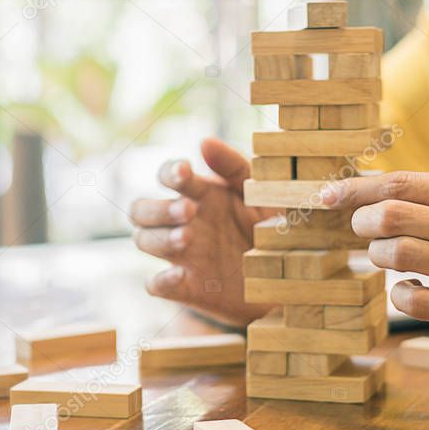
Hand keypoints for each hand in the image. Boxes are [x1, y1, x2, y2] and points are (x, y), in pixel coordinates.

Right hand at [130, 137, 277, 326]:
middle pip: (141, 210)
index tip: (185, 172)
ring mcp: (182, 255)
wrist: (287, 277)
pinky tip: (180, 274)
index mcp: (201, 194)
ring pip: (144, 241)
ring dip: (160, 237)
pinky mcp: (185, 287)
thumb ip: (234, 166)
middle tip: (188, 211)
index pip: (168, 176)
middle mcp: (184, 222)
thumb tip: (204, 141)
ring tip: (186, 238)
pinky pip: (155, 285)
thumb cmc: (270, 226)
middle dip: (158, 208)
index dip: (169, 172)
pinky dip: (161, 279)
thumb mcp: (260, 193)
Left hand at [320, 171, 428, 349]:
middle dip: (362, 226)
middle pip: (390, 216)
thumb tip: (378, 195)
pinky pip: (414, 301)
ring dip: (379, 260)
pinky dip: (400, 295)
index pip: (401, 183)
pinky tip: (412, 291)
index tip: (326, 195)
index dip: (354, 190)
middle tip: (362, 233)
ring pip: (397, 257)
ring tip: (390, 262)